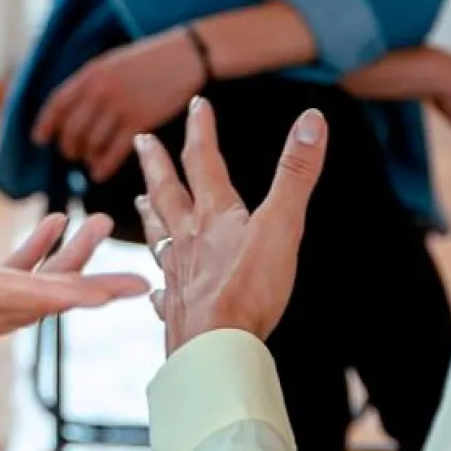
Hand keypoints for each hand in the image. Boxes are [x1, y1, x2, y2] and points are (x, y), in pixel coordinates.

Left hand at [31, 28, 205, 182]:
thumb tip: (70, 109)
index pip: (58, 103)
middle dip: (68, 145)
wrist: (184, 55)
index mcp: (91, 73)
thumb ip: (91, 83)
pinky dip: (103, 165)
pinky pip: (114, 151)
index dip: (46, 124)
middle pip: (72, 128)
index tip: (39, 139)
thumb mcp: (111, 62)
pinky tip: (99, 172)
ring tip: (88, 160)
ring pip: (92, 142)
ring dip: (87, 156)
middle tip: (70, 153)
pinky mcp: (141, 121)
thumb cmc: (148, 59)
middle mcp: (101, 90)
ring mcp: (120, 106)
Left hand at [133, 96, 327, 354]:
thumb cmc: (250, 288)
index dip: (202, 130)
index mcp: (213, 214)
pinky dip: (159, 288)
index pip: (204, 160)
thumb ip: (296, 174)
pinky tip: (155, 292)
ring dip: (150, 215)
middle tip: (140, 139)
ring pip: (158, 235)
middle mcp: (188, 238)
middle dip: (156, 162)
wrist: (216, 347)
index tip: (198, 104)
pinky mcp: (177, 310)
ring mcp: (177, 273)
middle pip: (167, 191)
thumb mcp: (282, 224)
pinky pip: (163, 294)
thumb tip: (312, 119)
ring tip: (138, 202)